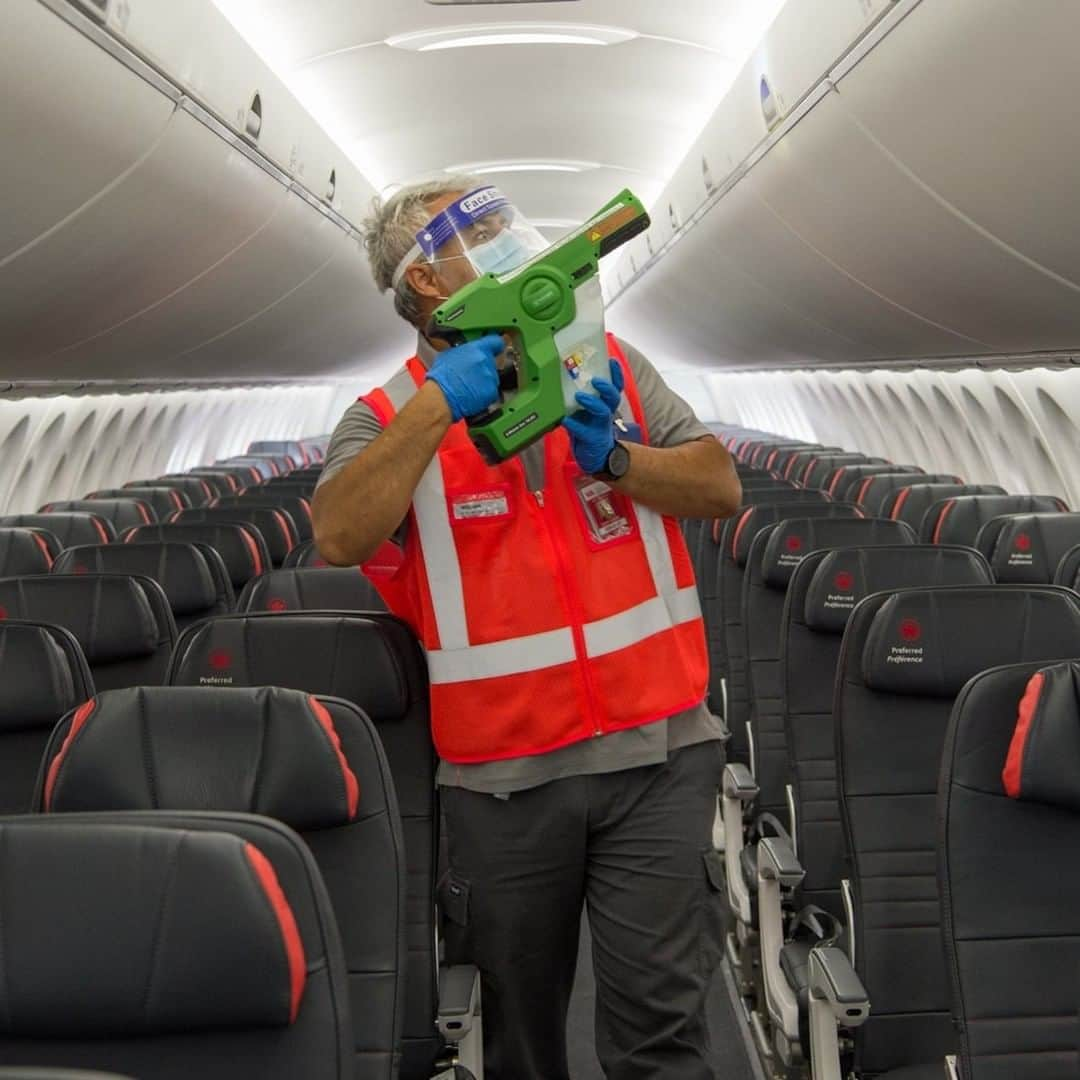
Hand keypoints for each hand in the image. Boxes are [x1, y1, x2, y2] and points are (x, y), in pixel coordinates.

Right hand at [425, 334, 504, 421]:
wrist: (442, 396)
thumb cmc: (442, 377)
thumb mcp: (449, 354)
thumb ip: (464, 351)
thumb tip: (468, 352)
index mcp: (477, 349)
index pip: (496, 342)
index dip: (495, 346)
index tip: (495, 348)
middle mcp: (487, 361)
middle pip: (491, 362)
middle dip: (483, 367)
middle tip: (470, 374)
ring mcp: (491, 377)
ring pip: (491, 378)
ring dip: (483, 381)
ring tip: (469, 387)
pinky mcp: (492, 392)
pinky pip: (491, 391)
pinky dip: (484, 394)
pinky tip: (472, 395)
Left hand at [563, 358, 624, 473]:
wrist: (596, 458)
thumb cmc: (589, 430)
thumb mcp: (586, 413)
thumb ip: (580, 398)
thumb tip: (563, 378)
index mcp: (605, 405)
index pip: (615, 387)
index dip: (616, 374)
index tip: (611, 361)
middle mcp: (606, 414)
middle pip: (612, 397)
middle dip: (606, 386)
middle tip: (596, 379)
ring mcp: (600, 427)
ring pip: (602, 411)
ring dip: (592, 402)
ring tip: (579, 395)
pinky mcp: (591, 439)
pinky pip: (583, 430)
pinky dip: (573, 424)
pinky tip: (564, 419)